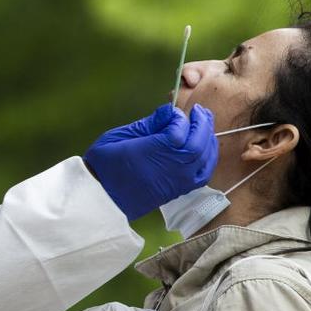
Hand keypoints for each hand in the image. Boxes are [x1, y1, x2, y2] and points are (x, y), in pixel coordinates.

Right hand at [84, 103, 217, 220]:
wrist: (102, 199)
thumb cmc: (105, 165)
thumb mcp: (119, 136)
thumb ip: (148, 124)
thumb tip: (169, 112)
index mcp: (156, 150)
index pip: (180, 129)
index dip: (178, 117)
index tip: (171, 113)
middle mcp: (173, 166)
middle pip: (198, 142)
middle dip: (202, 124)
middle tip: (200, 111)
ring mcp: (178, 181)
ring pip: (205, 158)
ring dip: (208, 140)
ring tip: (204, 126)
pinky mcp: (178, 191)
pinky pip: (203, 174)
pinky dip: (208, 160)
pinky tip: (205, 150)